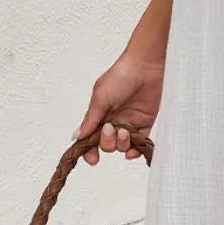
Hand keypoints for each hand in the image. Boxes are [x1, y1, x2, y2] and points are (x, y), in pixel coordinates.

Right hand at [71, 49, 165, 165]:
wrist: (146, 66)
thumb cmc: (121, 76)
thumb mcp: (101, 97)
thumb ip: (91, 119)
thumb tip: (77, 137)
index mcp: (99, 114)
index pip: (91, 138)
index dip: (89, 150)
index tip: (92, 158)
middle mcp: (113, 121)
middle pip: (106, 144)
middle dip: (107, 142)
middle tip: (111, 128)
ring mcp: (130, 123)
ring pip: (122, 146)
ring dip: (122, 144)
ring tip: (125, 130)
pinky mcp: (145, 124)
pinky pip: (140, 144)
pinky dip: (136, 150)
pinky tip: (134, 148)